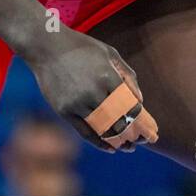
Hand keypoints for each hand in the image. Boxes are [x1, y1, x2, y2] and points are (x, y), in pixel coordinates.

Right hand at [24, 27, 158, 152]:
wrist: (47, 47)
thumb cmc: (83, 48)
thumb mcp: (110, 54)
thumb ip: (128, 76)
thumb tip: (140, 100)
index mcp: (108, 77)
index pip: (130, 105)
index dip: (141, 120)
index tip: (149, 127)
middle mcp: (93, 92)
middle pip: (118, 121)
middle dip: (132, 134)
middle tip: (141, 141)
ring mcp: (77, 103)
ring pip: (102, 129)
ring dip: (117, 141)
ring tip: (127, 148)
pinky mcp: (63, 111)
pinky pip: (84, 132)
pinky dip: (98, 142)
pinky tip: (109, 147)